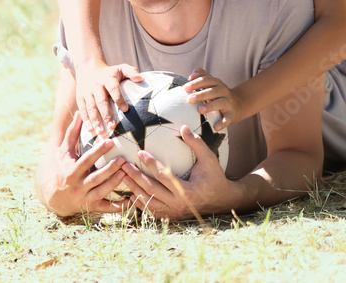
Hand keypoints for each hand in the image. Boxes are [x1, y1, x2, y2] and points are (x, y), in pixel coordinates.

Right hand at [39, 113, 131, 217]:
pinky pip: (107, 208)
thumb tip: (79, 112)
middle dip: (109, 170)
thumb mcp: (63, 152)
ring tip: (127, 174)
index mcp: (71, 172)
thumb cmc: (60, 168)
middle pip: (95, 179)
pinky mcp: (92, 207)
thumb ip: (72, 133)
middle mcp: (77, 187)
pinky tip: (132, 201)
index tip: (110, 141)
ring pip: (102, 192)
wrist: (52, 197)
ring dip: (115, 185)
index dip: (97, 152)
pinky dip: (119, 207)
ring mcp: (85, 198)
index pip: (85, 161)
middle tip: (123, 160)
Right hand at [75, 60, 142, 135]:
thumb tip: (140, 78)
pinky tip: (90, 129)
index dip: (119, 98)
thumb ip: (131, 72)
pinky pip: (83, 110)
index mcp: (107, 79)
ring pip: (91, 107)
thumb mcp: (121, 68)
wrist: (88, 69)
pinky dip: (86, 120)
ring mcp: (87, 92)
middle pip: (101, 101)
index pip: (113, 89)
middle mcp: (96, 85)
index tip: (126, 109)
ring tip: (101, 132)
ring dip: (95, 120)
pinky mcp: (80, 98)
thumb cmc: (110, 72)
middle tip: (113, 126)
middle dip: (106, 114)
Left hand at [121, 125, 238, 218]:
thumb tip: (183, 127)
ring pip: (148, 202)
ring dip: (134, 189)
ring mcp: (174, 212)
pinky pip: (151, 211)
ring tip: (123, 178)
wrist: (222, 200)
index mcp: (187, 190)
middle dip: (135, 176)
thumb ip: (196, 143)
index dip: (150, 163)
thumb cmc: (215, 177)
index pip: (163, 175)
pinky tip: (132, 194)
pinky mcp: (171, 217)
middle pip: (150, 189)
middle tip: (123, 165)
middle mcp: (178, 204)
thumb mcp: (209, 158)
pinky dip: (140, 203)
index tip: (139, 152)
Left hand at [186, 68, 238, 131]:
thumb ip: (202, 76)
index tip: (185, 88)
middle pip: (213, 91)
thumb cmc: (219, 94)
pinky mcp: (231, 114)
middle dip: (201, 94)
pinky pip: (227, 118)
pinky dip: (222, 123)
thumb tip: (191, 74)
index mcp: (217, 83)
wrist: (238, 104)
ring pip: (220, 103)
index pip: (206, 80)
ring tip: (200, 110)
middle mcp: (223, 91)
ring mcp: (228, 102)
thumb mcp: (212, 83)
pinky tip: (215, 127)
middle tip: (190, 99)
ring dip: (210, 106)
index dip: (196, 83)